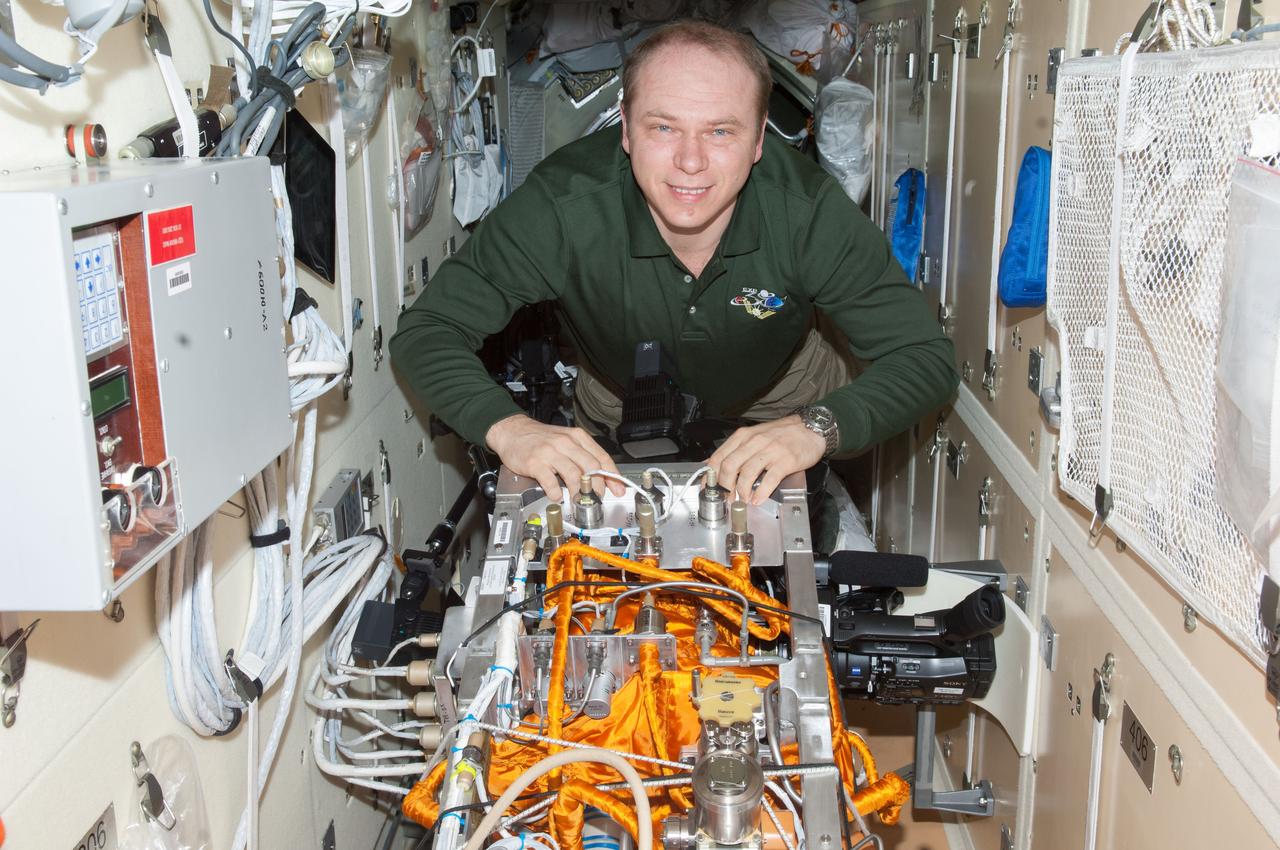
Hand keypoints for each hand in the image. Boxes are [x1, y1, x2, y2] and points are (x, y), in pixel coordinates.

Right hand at [485, 415, 624, 500]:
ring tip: (578, 501)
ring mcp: (550, 452)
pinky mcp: (535, 462)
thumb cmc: (540, 438)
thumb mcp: (566, 440)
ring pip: (574, 475)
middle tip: (596, 499)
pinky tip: (556, 496)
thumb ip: (582, 456)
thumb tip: (600, 477)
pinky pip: (550, 481)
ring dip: (579, 493)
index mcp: (577, 437)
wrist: (512, 431)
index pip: (602, 457)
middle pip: (591, 467)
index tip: (618, 489)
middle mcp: (566, 443)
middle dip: (598, 487)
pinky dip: (556, 493)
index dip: (612, 476)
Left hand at [708, 415, 825, 504]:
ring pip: (746, 474)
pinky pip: (769, 479)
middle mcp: (754, 442)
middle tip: (726, 498)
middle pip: (729, 467)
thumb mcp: (754, 435)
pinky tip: (758, 499)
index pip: (719, 457)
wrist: (810, 428)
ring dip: (742, 491)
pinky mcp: (785, 461)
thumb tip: (715, 464)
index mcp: (743, 436)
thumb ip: (736, 449)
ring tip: (742, 500)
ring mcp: (770, 451)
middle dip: (725, 487)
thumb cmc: (782, 433)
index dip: (711, 476)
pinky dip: (761, 492)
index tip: (709, 489)